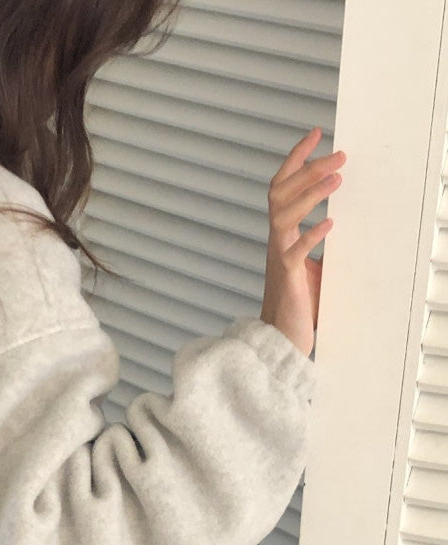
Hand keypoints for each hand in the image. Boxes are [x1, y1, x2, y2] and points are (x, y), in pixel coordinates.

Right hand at [260, 127, 345, 357]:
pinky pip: (295, 251)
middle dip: (308, 169)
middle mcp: (277, 241)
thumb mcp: (312, 264)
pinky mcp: (288, 278)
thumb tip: (338, 217)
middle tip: (339, 153)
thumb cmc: (298, 304)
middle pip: (282, 193)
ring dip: (311, 193)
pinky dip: (311, 235)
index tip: (316, 133)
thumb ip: (318, 241)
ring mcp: (280, 258)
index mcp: (282, 235)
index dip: (296, 158)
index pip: (283, 186)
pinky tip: (330, 223)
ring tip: (337, 178)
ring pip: (285, 215)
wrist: (281, 338)